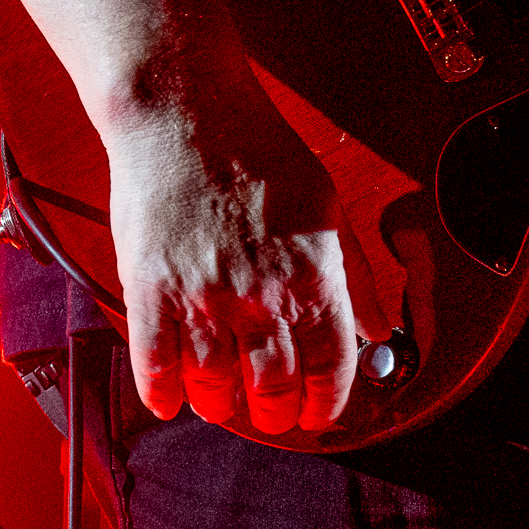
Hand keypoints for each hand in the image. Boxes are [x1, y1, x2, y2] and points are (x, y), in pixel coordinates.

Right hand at [99, 71, 365, 435]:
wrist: (186, 113)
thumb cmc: (260, 152)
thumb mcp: (329, 207)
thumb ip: (355, 277)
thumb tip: (377, 327)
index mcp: (313, 274)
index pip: (330, 367)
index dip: (326, 404)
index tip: (317, 416)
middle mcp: (262, 294)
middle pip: (274, 388)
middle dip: (276, 414)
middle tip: (271, 415)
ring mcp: (203, 296)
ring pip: (214, 387)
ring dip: (221, 406)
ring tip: (223, 403)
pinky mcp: (151, 291)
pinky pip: (156, 367)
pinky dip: (163, 395)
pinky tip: (171, 401)